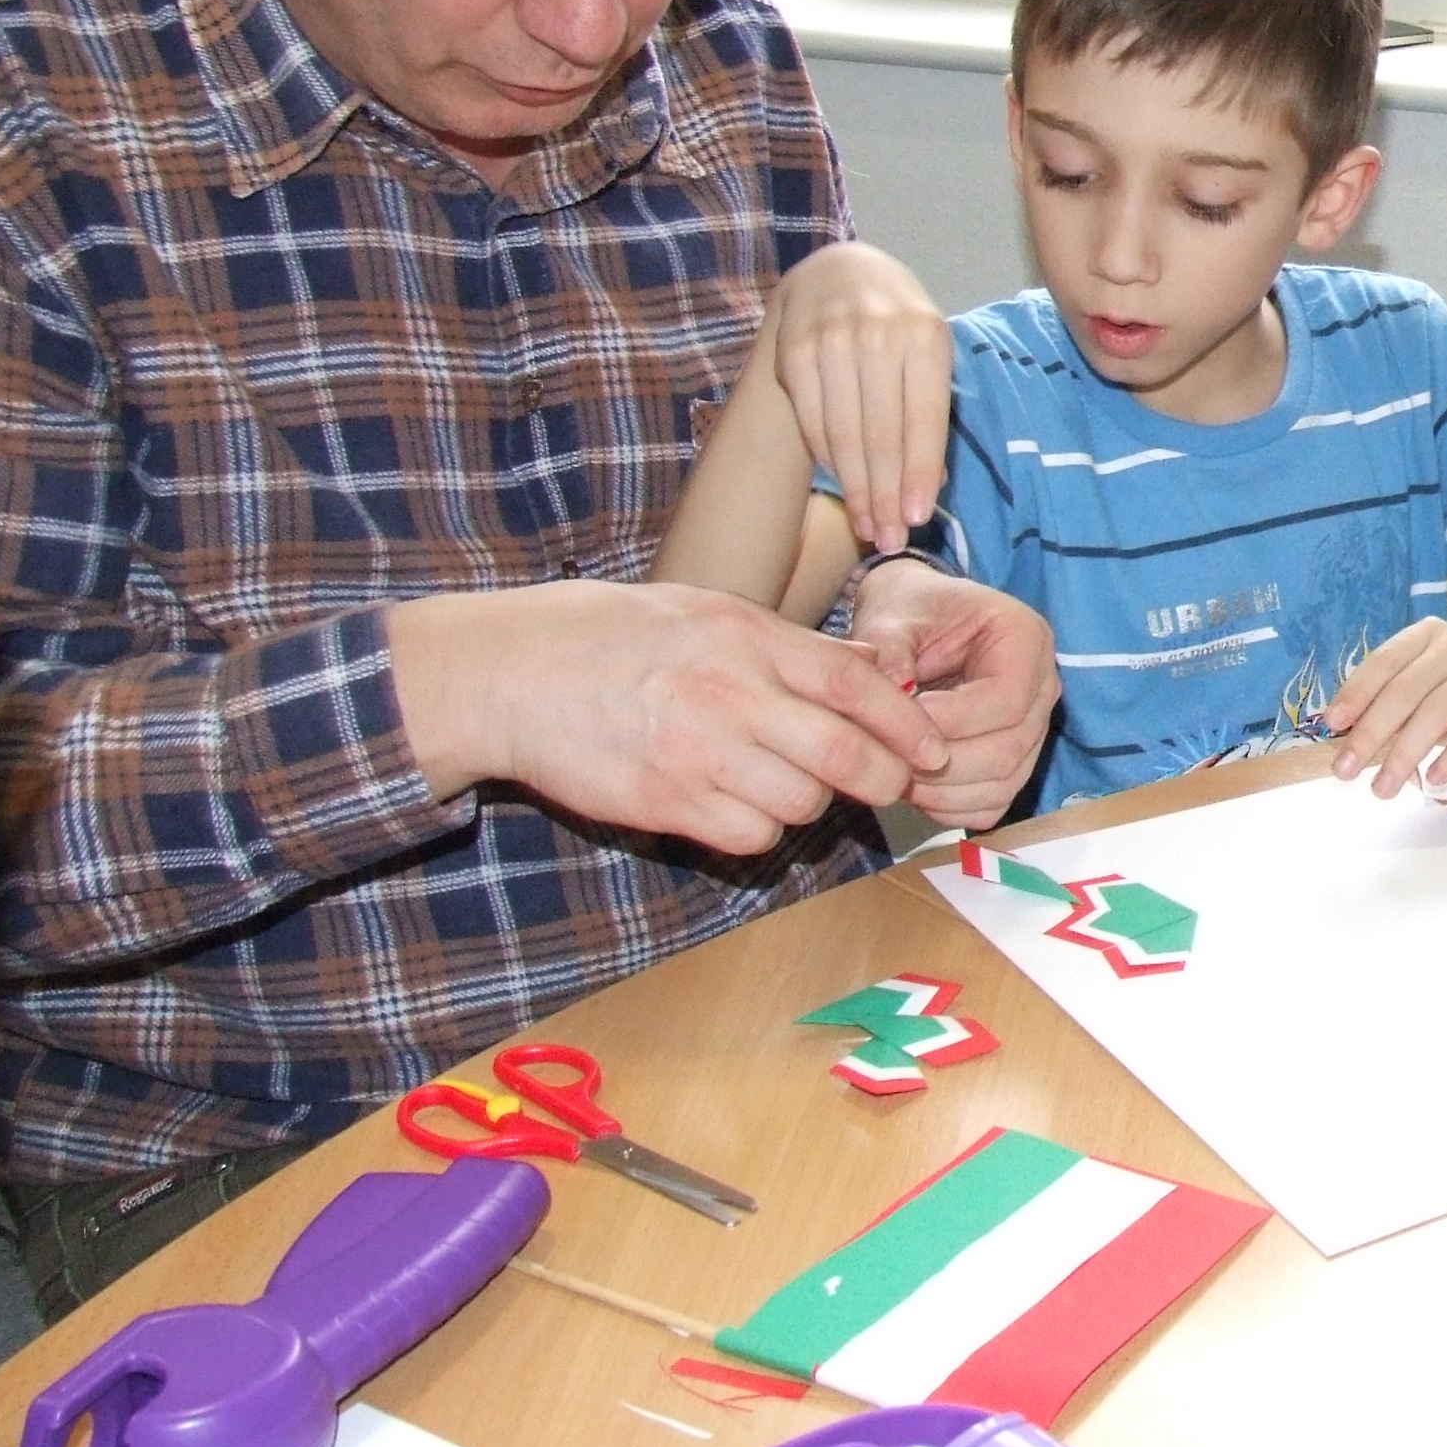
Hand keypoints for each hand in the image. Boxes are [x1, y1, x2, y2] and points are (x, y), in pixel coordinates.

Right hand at [392, 581, 953, 855]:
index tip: (932, 748)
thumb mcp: (706, 612)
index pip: (854, 683)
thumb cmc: (615, 636)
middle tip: (895, 784)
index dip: (906, 722)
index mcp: (744, 636)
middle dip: (884, 777)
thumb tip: (872, 670)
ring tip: (791, 780)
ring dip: (813, 802)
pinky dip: (761, 828)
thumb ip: (787, 646)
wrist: (515, 674)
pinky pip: (748, 834)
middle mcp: (727, 693)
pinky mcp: (664, 802)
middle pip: (842, 754)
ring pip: (800, 803)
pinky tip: (741, 803)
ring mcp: (694, 752)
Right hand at [768, 243, 951, 556]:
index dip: (919, 475)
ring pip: (843, 434)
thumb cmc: (897, 326)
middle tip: (889, 540)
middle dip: (885, 496)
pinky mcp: (794, 351)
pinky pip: (812, 421)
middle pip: (882, 435)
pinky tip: (842, 486)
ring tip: (867, 527)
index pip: (923, 420)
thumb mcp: (927, 352)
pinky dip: (828, 461)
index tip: (915, 519)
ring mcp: (832, 340)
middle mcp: (880, 334)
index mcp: (926, 335)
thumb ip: (929, 409)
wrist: (838, 274)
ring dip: (856, 490)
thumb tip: (931, 485)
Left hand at [852, 563, 1060, 832]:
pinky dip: (951, 808)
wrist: (916, 622)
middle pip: (1008, 750)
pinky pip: (993, 803)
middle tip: (887, 756)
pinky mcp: (1015, 762)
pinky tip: (914, 788)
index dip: (952, 722)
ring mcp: (1034, 729)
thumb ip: (888, 648)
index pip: (1006, 700)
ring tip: (894, 772)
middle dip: (942, 764)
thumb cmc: (909, 612)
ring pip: (1003, 784)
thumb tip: (894, 691)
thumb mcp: (890, 617)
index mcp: (1025, 639)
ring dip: (943, 792)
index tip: (899, 720)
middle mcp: (1042, 687)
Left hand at [1323, 618, 1446, 796]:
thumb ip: (1393, 705)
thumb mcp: (1428, 687)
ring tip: (1384, 788)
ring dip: (1404, 755)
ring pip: (1436, 713)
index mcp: (1426, 636)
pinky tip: (1434, 779)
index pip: (1383, 663)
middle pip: (1404, 691)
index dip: (1355, 693)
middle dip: (1370, 734)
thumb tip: (1345, 741)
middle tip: (1346, 770)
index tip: (1332, 726)